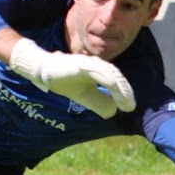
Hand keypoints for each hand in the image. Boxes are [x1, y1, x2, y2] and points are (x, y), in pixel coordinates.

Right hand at [9, 38, 135, 117]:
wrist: (45, 71)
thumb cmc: (65, 81)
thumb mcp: (85, 97)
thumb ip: (99, 102)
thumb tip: (114, 111)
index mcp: (100, 73)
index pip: (117, 82)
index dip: (124, 94)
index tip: (129, 107)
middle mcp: (98, 66)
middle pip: (116, 77)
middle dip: (125, 92)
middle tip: (130, 106)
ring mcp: (90, 64)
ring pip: (110, 74)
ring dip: (120, 87)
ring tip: (125, 101)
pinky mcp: (82, 64)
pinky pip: (98, 70)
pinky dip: (108, 79)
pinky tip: (114, 88)